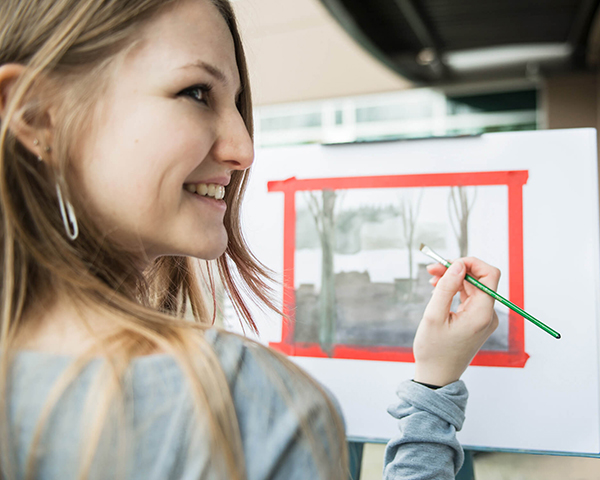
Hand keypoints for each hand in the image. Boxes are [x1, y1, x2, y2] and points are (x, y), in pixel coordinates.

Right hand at [413, 257, 499, 386]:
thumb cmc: (434, 351)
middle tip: (432, 268)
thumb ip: (447, 288)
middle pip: (480, 279)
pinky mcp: (476, 321)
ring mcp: (483, 318)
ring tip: (432, 278)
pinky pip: (470, 297)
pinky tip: (439, 290)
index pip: (489, 275)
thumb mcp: (434, 316)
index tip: (448, 264)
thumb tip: (458, 265)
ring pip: (473, 287)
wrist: (437, 376)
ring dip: (454, 279)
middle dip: (457, 269)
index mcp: (482, 314)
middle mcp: (488, 315)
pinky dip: (455, 290)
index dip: (470, 263)